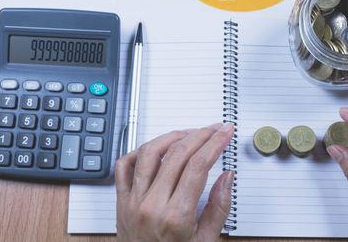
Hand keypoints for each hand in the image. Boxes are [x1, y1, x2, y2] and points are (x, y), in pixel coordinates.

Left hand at [115, 123, 234, 241]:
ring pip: (150, 152)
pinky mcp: (121, 201)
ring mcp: (133, 201)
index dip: (215, 143)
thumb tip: (226, 177)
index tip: (224, 133)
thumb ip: (218, 207)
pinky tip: (156, 147)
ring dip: (172, 136)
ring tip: (189, 133)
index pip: (198, 165)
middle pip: (178, 154)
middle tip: (214, 129)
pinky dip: (139, 151)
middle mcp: (151, 205)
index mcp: (175, 217)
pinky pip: (124, 166)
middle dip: (200, 135)